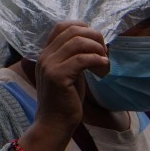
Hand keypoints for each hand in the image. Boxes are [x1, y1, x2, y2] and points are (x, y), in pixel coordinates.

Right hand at [15, 22, 107, 150]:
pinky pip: (82, 59)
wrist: (54, 125)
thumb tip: (93, 42)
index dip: (82, 27)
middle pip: (72, 30)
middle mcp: (45, 56)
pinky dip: (97, 60)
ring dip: (97, 49)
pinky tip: (103, 68)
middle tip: (104, 52)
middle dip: (94, 37)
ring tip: (104, 61)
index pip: (62, 26)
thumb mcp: (68, 73)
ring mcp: (49, 66)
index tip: (96, 42)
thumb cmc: (64, 101)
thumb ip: (73, 57)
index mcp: (46, 54)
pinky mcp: (57, 77)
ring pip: (78, 42)